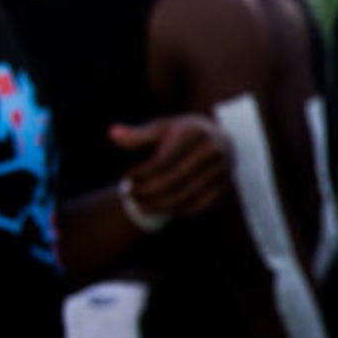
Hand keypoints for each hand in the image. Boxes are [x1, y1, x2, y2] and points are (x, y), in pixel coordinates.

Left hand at [111, 114, 230, 220]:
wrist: (222, 137)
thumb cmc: (183, 133)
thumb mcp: (163, 128)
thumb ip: (139, 135)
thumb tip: (113, 134)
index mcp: (193, 133)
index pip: (162, 161)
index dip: (141, 174)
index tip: (127, 179)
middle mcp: (211, 150)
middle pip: (172, 181)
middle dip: (147, 193)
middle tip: (130, 197)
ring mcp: (221, 170)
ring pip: (185, 196)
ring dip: (159, 206)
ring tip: (141, 207)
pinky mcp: (225, 185)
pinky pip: (199, 205)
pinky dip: (179, 209)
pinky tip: (163, 207)